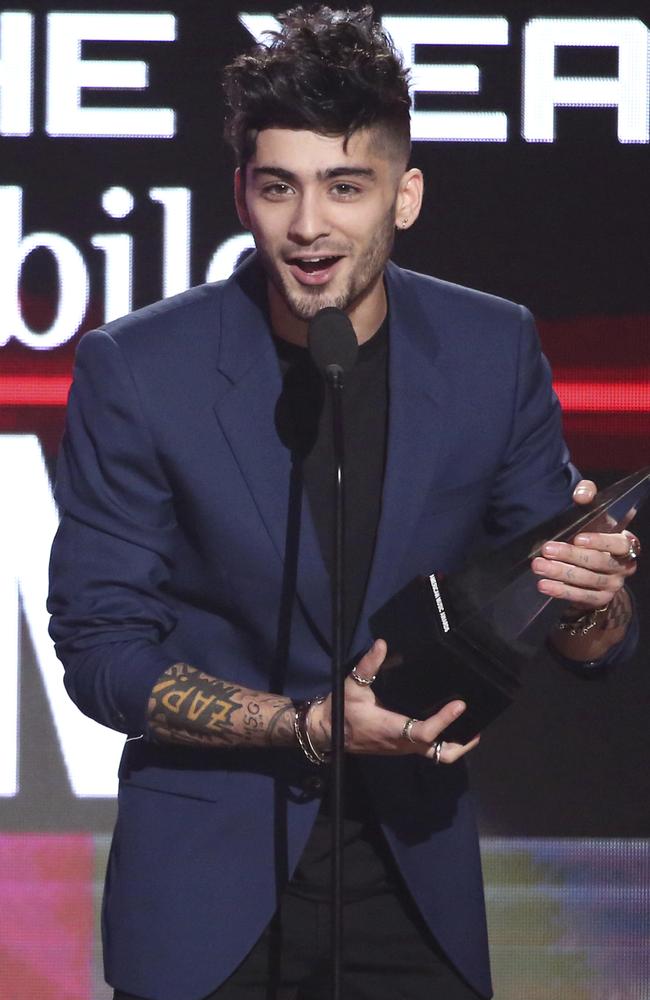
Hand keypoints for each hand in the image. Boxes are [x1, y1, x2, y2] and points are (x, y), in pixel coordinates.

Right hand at [309, 639, 479, 763]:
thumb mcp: (352, 685)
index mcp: (392, 729)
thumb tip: (382, 644)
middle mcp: (402, 743)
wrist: (328, 732)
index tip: (460, 704)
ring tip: (470, 725)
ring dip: (455, 743)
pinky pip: (428, 749)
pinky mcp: (402, 747)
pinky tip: (449, 724)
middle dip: (462, 743)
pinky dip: (443, 740)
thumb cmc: (342, 710)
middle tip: (477, 726)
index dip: (444, 721)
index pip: (424, 732)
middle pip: (440, 752)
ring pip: (437, 754)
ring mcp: (403, 748)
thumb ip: (367, 666)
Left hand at [531, 479, 638, 610]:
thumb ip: (588, 497)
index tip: (578, 538)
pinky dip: (561, 591)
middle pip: (598, 562)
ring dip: (561, 573)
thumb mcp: (592, 514)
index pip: (618, 543)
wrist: (595, 568)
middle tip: (546, 550)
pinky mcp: (600, 599)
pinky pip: (581, 597)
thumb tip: (581, 494)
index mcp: (625, 543)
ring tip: (539, 566)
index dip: (600, 541)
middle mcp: (624, 566)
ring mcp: (613, 585)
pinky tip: (544, 585)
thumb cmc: (592, 533)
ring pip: (588, 580)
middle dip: (570, 556)